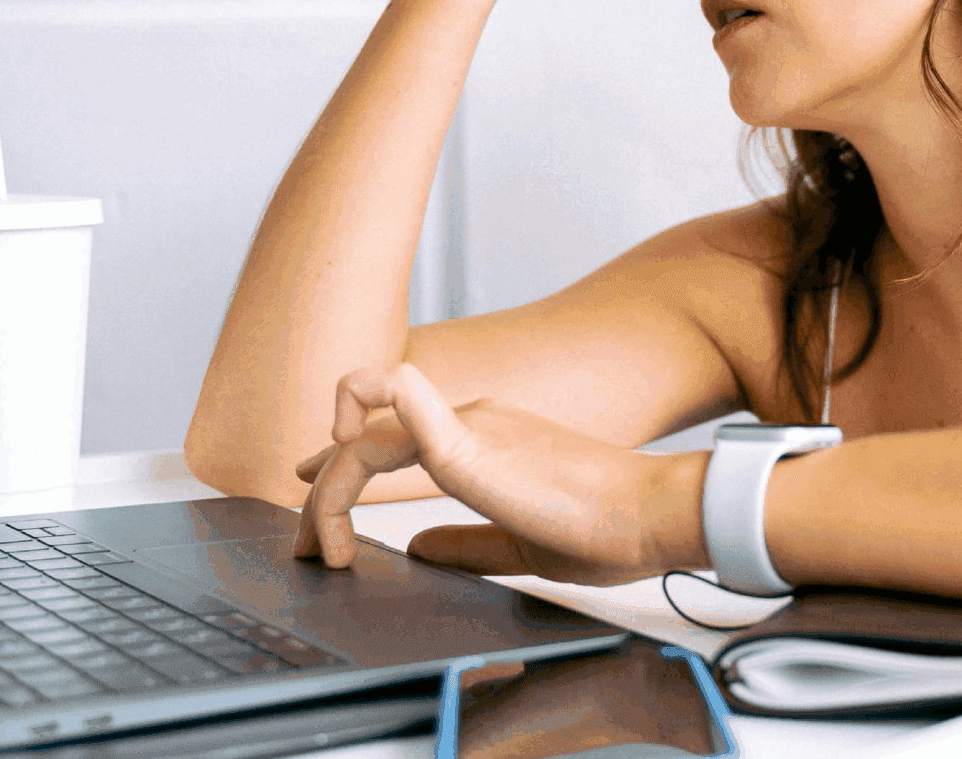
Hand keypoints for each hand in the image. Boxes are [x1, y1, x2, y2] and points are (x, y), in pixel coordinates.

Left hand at [292, 362, 704, 586]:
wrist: (652, 513)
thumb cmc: (609, 526)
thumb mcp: (521, 542)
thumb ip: (468, 543)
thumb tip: (422, 549)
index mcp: (486, 436)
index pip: (392, 434)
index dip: (341, 464)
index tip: (313, 494)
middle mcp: (472, 419)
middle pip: (366, 439)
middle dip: (322, 490)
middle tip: (308, 544)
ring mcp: (469, 426)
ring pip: (363, 438)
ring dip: (327, 490)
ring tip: (320, 544)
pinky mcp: (468, 444)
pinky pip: (395, 412)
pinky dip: (348, 459)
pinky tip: (331, 504)